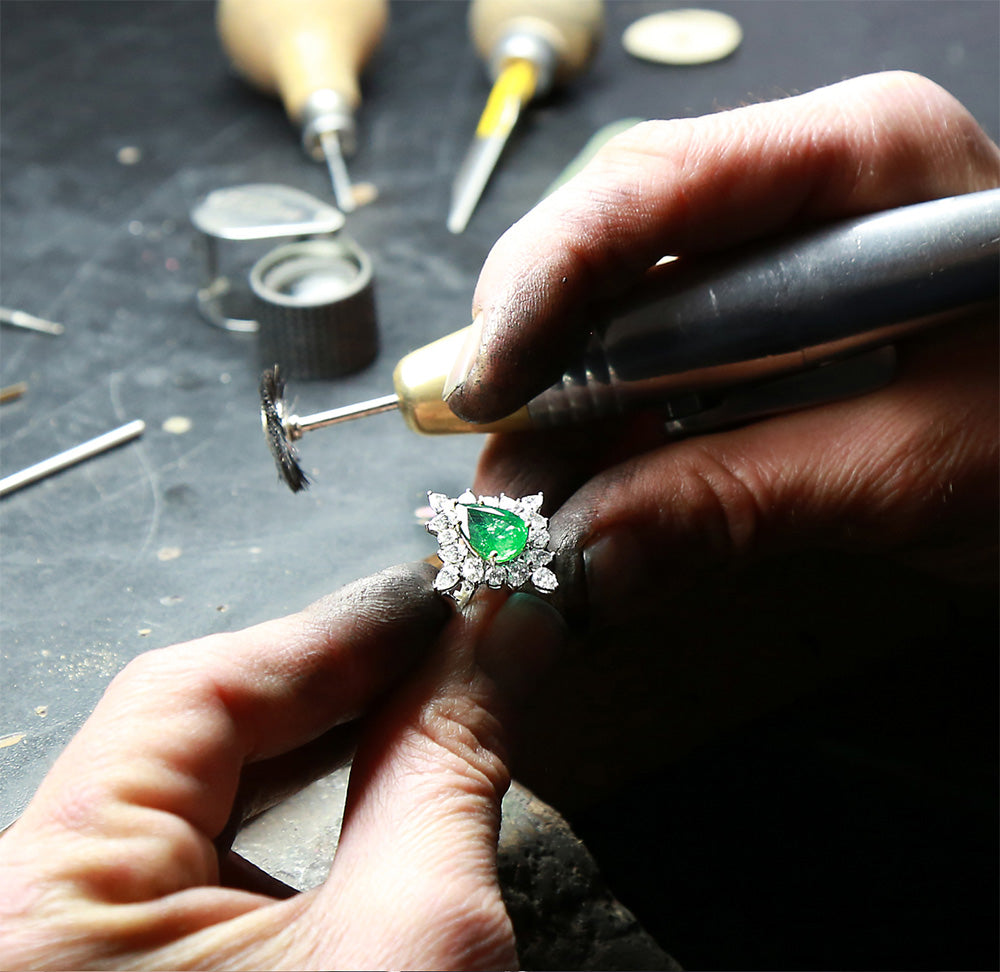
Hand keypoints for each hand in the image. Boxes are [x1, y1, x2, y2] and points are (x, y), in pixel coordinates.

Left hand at [0, 564, 565, 970]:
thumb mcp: (415, 941)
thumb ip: (451, 760)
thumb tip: (510, 630)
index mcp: (37, 912)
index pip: (196, 694)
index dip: (336, 632)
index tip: (442, 596)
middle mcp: (22, 927)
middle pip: (190, 738)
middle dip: (339, 684)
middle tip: (451, 641)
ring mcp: (63, 955)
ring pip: (194, 798)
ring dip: (321, 745)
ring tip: (423, 702)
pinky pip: (197, 862)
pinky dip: (291, 815)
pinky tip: (366, 791)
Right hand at [446, 72, 999, 626]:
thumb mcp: (913, 466)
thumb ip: (742, 499)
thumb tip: (582, 551)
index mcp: (853, 157)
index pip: (651, 190)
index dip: (544, 284)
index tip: (485, 386)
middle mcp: (794, 196)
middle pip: (612, 252)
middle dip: (536, 362)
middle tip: (497, 465)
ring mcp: (771, 266)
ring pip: (616, 323)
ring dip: (564, 416)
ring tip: (534, 500)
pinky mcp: (757, 337)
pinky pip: (650, 377)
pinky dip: (611, 442)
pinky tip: (593, 494)